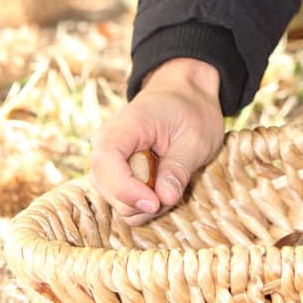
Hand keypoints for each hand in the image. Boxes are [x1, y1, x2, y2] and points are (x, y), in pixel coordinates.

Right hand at [90, 58, 224, 225]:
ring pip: (117, 202)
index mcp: (124, 126)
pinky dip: (145, 204)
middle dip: (144, 201)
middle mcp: (105, 144)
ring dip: (147, 205)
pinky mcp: (114, 176)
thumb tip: (164, 198)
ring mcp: (107, 162)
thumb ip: (179, 167)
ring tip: (171, 182)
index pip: (105, 161)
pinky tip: (163, 186)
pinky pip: (124, 202)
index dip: (125, 189)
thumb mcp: (196, 138)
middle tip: (176, 186)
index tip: (155, 202)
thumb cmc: (191, 112)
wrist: (184, 97)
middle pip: (110, 190)